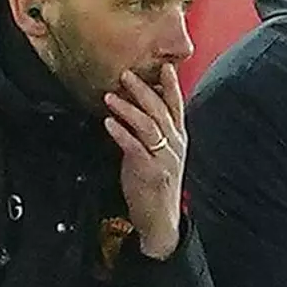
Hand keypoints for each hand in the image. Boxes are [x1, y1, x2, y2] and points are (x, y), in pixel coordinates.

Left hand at [103, 65, 185, 259]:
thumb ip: (151, 133)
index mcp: (178, 139)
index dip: (171, 86)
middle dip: (144, 90)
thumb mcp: (158, 154)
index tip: (165, 65)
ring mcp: (164, 158)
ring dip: (129, 108)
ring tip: (110, 96)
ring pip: (149, 126)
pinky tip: (109, 122)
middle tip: (126, 74)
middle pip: (161, 111)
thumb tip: (136, 110)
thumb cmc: (155, 185)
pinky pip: (135, 147)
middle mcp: (175, 145)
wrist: (160, 220)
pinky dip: (121, 132)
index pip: (177, 106)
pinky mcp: (150, 172)